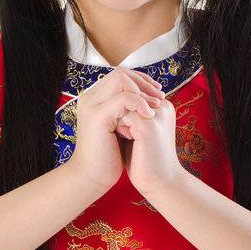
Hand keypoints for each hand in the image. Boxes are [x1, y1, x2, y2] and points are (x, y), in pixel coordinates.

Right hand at [66, 68, 163, 198]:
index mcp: (94, 98)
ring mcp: (92, 105)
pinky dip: (139, 103)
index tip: (157, 91)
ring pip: (121, 80)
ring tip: (156, 106)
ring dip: (142, 91)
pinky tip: (149, 115)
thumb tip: (148, 96)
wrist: (93, 177)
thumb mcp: (119, 126)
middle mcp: (90, 97)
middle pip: (120, 72)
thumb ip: (127, 109)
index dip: (140, 79)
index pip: (119, 75)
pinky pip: (123, 98)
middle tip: (160, 96)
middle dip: (144, 82)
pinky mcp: (98, 116)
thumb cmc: (108, 155)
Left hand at [117, 73, 180, 197]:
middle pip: (129, 94)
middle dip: (118, 110)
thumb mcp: (137, 131)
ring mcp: (157, 114)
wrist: (159, 185)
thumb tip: (110, 102)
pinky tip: (122, 139)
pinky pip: (123, 113)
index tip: (122, 127)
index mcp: (162, 107)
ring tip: (123, 136)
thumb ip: (129, 114)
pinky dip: (117, 126)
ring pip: (124, 102)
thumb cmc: (145, 160)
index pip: (134, 92)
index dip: (121, 107)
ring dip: (116, 117)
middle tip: (122, 132)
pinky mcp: (149, 125)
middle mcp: (163, 106)